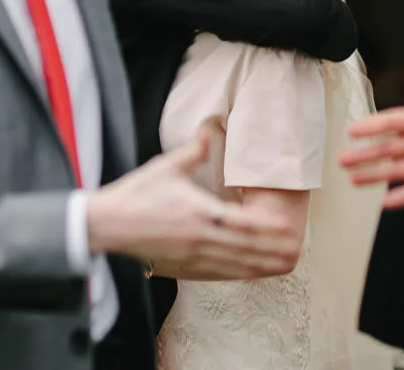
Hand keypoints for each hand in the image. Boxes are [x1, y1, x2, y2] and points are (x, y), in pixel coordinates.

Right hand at [87, 119, 300, 277]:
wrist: (109, 223)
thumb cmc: (137, 193)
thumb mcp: (167, 166)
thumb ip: (193, 151)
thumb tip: (208, 130)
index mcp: (198, 211)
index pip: (241, 223)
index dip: (266, 228)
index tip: (287, 228)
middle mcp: (198, 237)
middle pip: (243, 247)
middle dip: (271, 250)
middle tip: (294, 252)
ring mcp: (190, 254)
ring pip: (232, 264)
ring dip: (259, 265)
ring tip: (280, 266)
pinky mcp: (181, 265)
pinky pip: (215, 273)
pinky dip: (236, 274)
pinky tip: (249, 274)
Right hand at [340, 61, 403, 208]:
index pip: (392, 123)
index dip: (372, 126)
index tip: (351, 130)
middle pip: (389, 149)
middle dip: (365, 154)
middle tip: (342, 159)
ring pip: (396, 171)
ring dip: (375, 175)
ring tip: (352, 179)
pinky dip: (399, 198)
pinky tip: (381, 203)